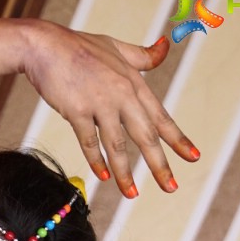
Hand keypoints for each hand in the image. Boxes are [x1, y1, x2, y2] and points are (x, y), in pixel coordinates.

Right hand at [15, 19, 198, 196]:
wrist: (46, 46)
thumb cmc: (80, 47)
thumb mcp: (117, 47)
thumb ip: (142, 55)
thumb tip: (165, 47)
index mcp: (134, 84)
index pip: (161, 117)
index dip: (178, 139)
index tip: (193, 157)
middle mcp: (122, 95)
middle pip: (146, 136)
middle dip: (160, 165)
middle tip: (171, 187)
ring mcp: (100, 103)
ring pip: (117, 145)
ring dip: (126, 173)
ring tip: (132, 194)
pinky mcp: (77, 111)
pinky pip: (89, 142)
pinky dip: (96, 160)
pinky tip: (103, 177)